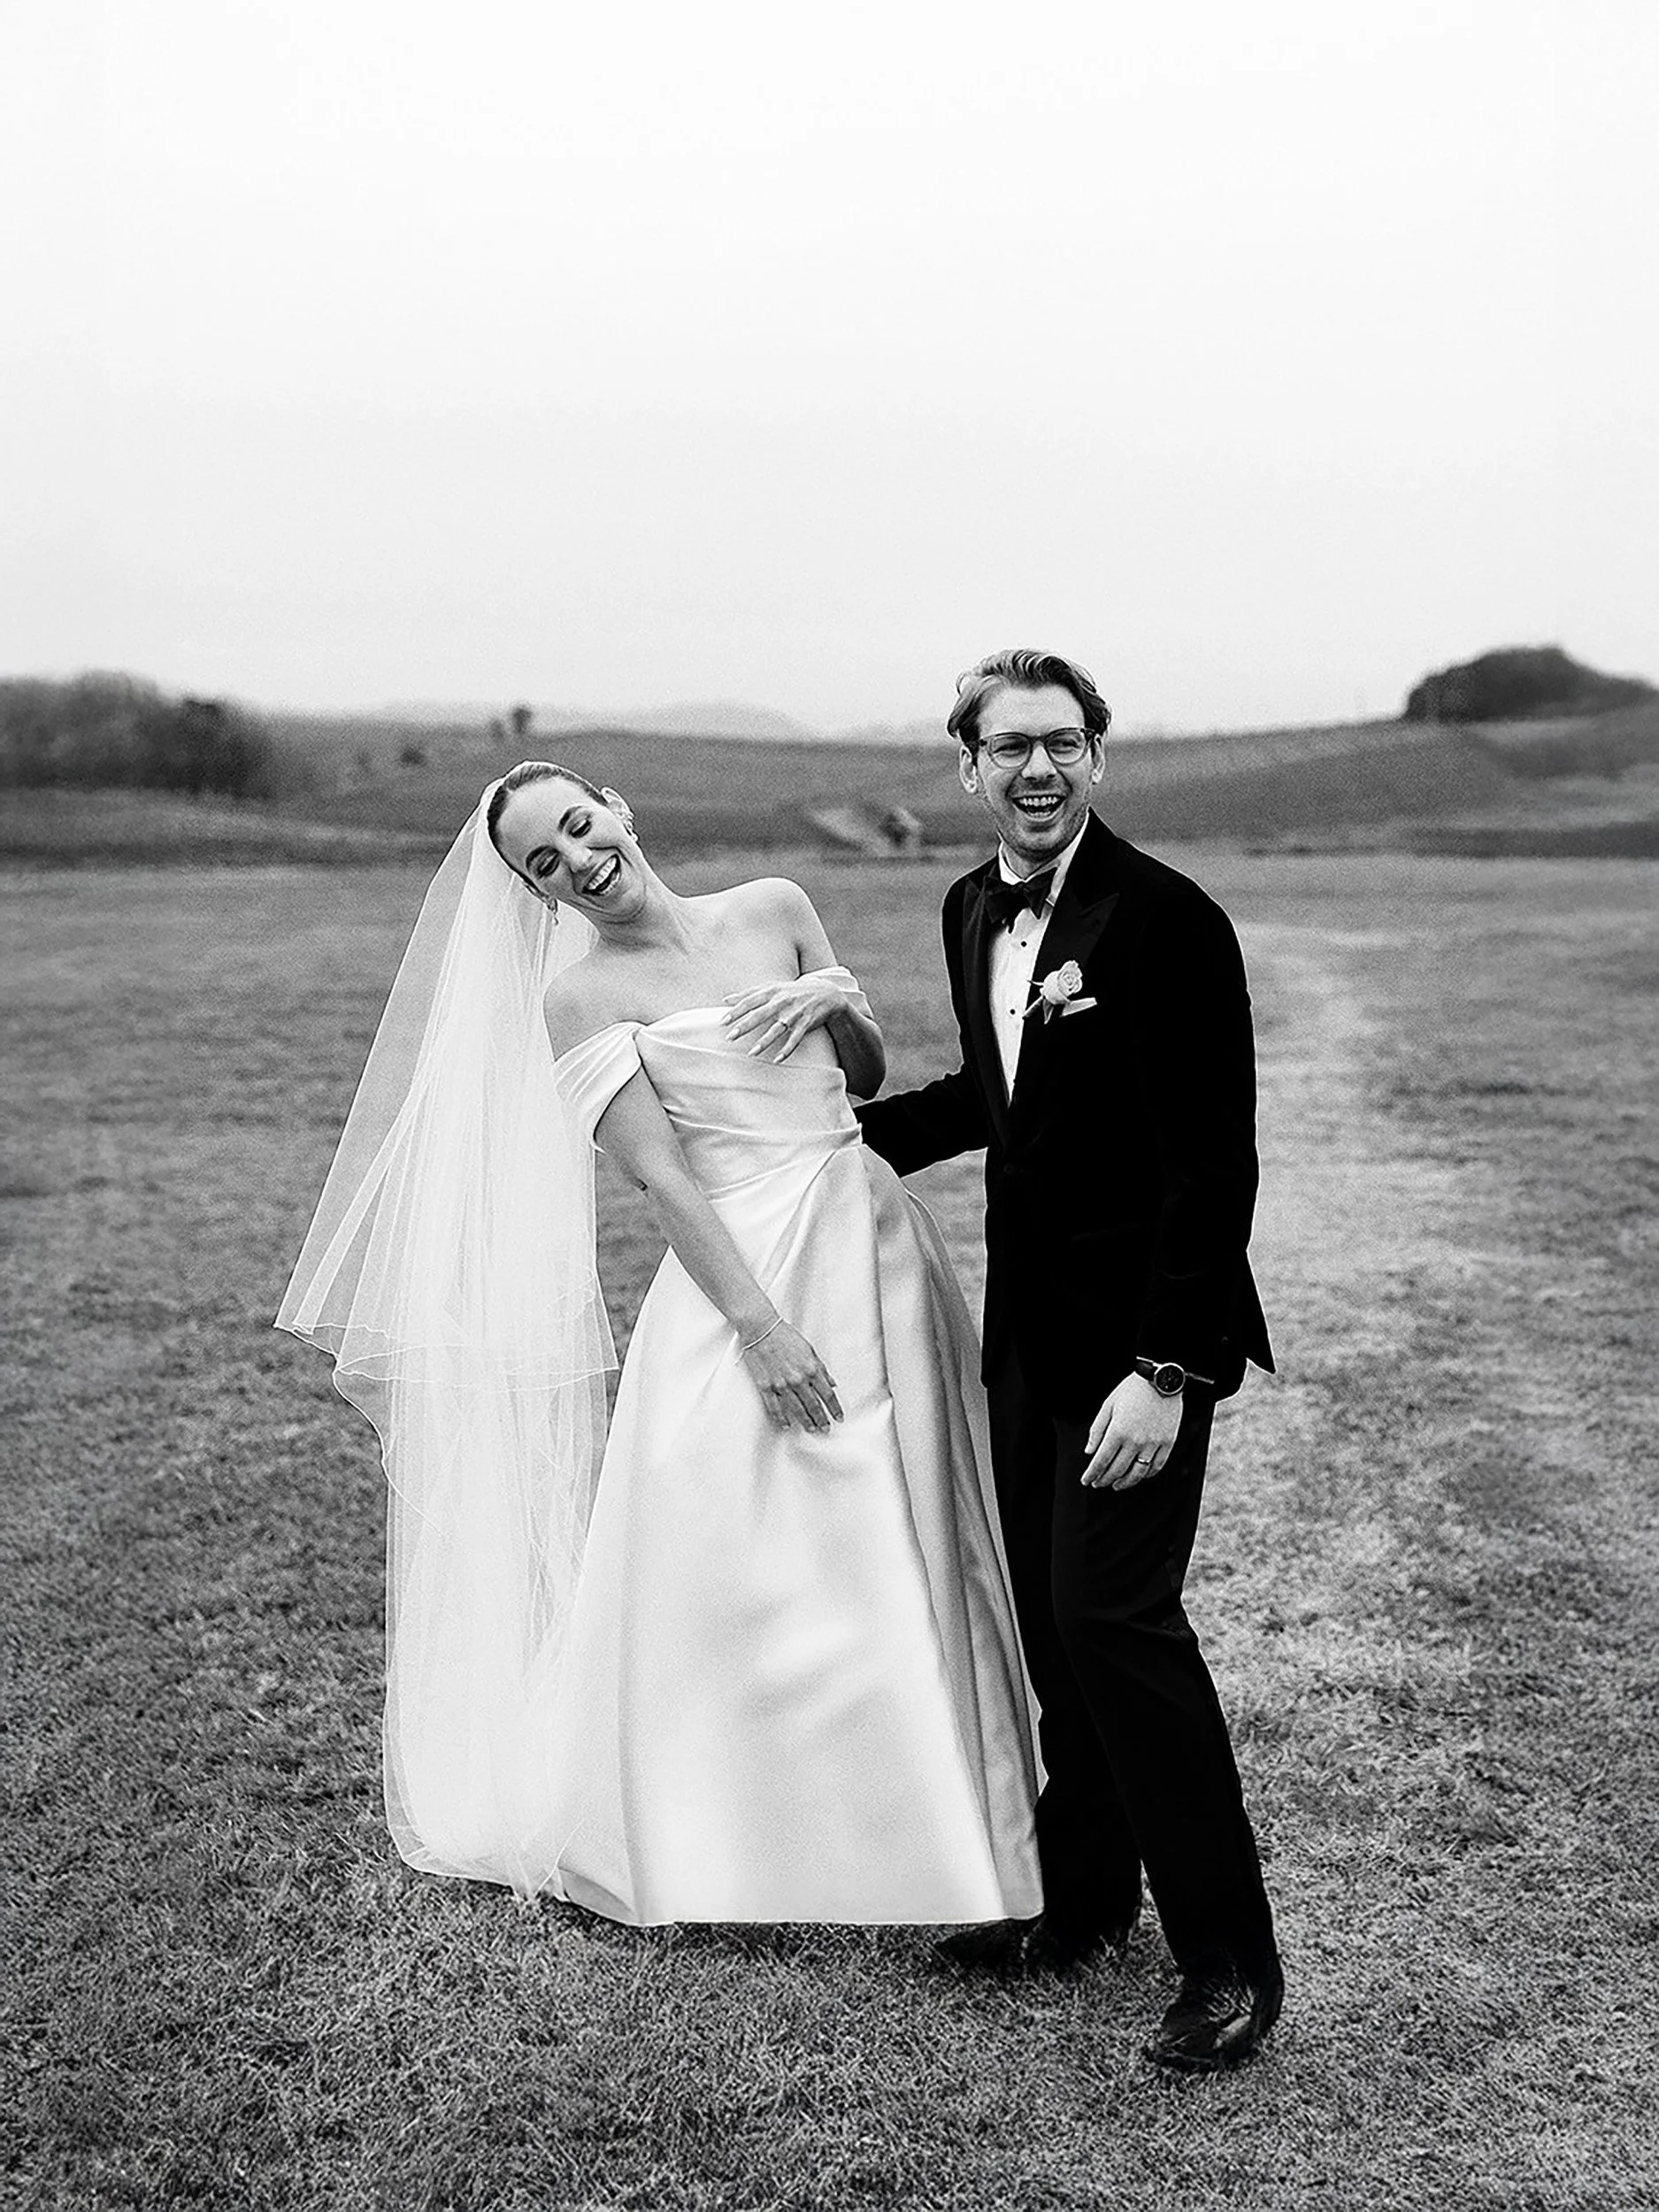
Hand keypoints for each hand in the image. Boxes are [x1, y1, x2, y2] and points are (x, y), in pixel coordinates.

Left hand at [723, 976, 845, 1060]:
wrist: (826, 992)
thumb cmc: (793, 991)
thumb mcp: (772, 987)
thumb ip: (749, 993)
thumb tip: (725, 1000)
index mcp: (772, 992)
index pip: (750, 1001)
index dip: (736, 1011)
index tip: (723, 1022)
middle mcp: (782, 1001)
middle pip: (761, 1014)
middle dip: (745, 1026)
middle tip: (730, 1037)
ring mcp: (795, 1013)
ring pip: (777, 1029)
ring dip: (764, 1041)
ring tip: (751, 1053)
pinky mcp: (806, 1023)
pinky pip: (796, 1039)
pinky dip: (787, 1049)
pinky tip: (777, 1059)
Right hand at [740, 1318, 843, 1431]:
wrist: (761, 1329)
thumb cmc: (784, 1335)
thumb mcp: (809, 1349)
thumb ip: (821, 1368)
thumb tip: (831, 1382)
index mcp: (811, 1369)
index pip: (828, 1395)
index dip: (835, 1408)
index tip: (838, 1417)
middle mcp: (798, 1379)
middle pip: (814, 1405)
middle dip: (822, 1419)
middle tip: (826, 1429)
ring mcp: (781, 1385)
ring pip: (796, 1409)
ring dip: (806, 1421)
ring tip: (812, 1429)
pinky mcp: (766, 1386)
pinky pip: (774, 1407)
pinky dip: (781, 1418)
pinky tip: (786, 1424)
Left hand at [1081, 1373, 1181, 1489]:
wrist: (1161, 1380)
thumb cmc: (1132, 1390)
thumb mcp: (1108, 1405)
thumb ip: (1097, 1430)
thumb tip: (1089, 1451)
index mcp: (1118, 1431)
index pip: (1101, 1460)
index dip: (1092, 1474)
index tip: (1086, 1480)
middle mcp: (1135, 1441)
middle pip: (1117, 1470)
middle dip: (1104, 1480)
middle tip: (1097, 1484)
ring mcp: (1153, 1444)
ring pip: (1137, 1473)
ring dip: (1124, 1483)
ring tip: (1116, 1485)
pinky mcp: (1167, 1443)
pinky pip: (1156, 1466)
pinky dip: (1146, 1475)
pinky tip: (1138, 1476)